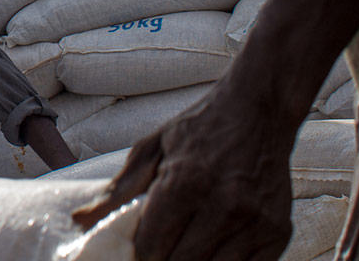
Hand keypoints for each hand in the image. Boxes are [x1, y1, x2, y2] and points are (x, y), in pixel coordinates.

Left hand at [72, 97, 293, 260]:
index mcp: (185, 182)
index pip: (150, 244)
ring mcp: (255, 222)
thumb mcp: (151, 149)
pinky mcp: (279, 233)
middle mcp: (224, 205)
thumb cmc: (197, 130)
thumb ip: (117, 190)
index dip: (136, 253)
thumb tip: (79, 221)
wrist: (258, 111)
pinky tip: (208, 252)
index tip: (132, 249)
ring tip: (180, 247)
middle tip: (154, 249)